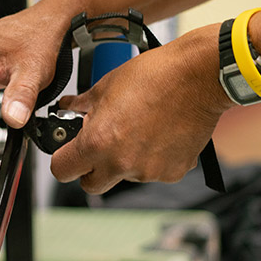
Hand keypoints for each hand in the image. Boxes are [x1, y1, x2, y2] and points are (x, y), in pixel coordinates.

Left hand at [50, 24, 233, 193]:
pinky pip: (152, 173)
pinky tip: (159, 135)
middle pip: (91, 184)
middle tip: (100, 146)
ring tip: (138, 130)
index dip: (62, 160)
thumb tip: (68, 108)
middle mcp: (120, 164)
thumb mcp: (106, 85)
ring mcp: (148, 172)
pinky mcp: (172, 173)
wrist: (199, 77)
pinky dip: (152, 159)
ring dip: (124, 162)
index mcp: (97, 143)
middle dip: (90, 169)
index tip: (68, 152)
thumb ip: (81, 105)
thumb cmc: (154, 76)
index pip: (62, 170)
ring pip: (124, 177)